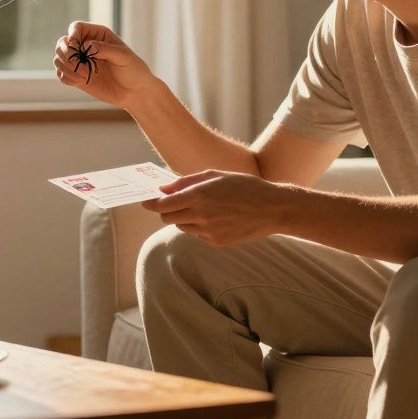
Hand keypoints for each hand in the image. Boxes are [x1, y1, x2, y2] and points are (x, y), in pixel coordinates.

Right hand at [54, 21, 156, 108]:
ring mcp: (81, 62)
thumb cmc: (134, 71)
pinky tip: (80, 81)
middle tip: (78, 66)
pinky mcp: (77, 76)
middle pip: (63, 42)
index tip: (75, 46)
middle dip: (66, 54)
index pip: (76, 28)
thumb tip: (85, 46)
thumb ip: (105, 49)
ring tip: (83, 76)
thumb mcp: (124, 57)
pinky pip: (61, 74)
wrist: (135, 92)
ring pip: (59, 58)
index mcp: (98, 35)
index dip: (72, 35)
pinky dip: (66, 77)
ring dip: (66, 67)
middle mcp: (86, 46)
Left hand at [141, 170, 293, 245]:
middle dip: (166, 210)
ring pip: (182, 226)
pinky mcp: (215, 242)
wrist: (272, 209)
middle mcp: (200, 215)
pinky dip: (200, 227)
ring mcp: (208, 231)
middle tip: (172, 203)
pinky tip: (216, 218)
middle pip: (168, 218)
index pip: (163, 204)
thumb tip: (164, 189)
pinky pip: (198, 234)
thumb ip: (187, 182)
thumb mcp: (216, 176)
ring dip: (184, 218)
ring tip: (203, 208)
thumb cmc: (244, 186)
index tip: (145, 201)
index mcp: (199, 195)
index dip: (152, 203)